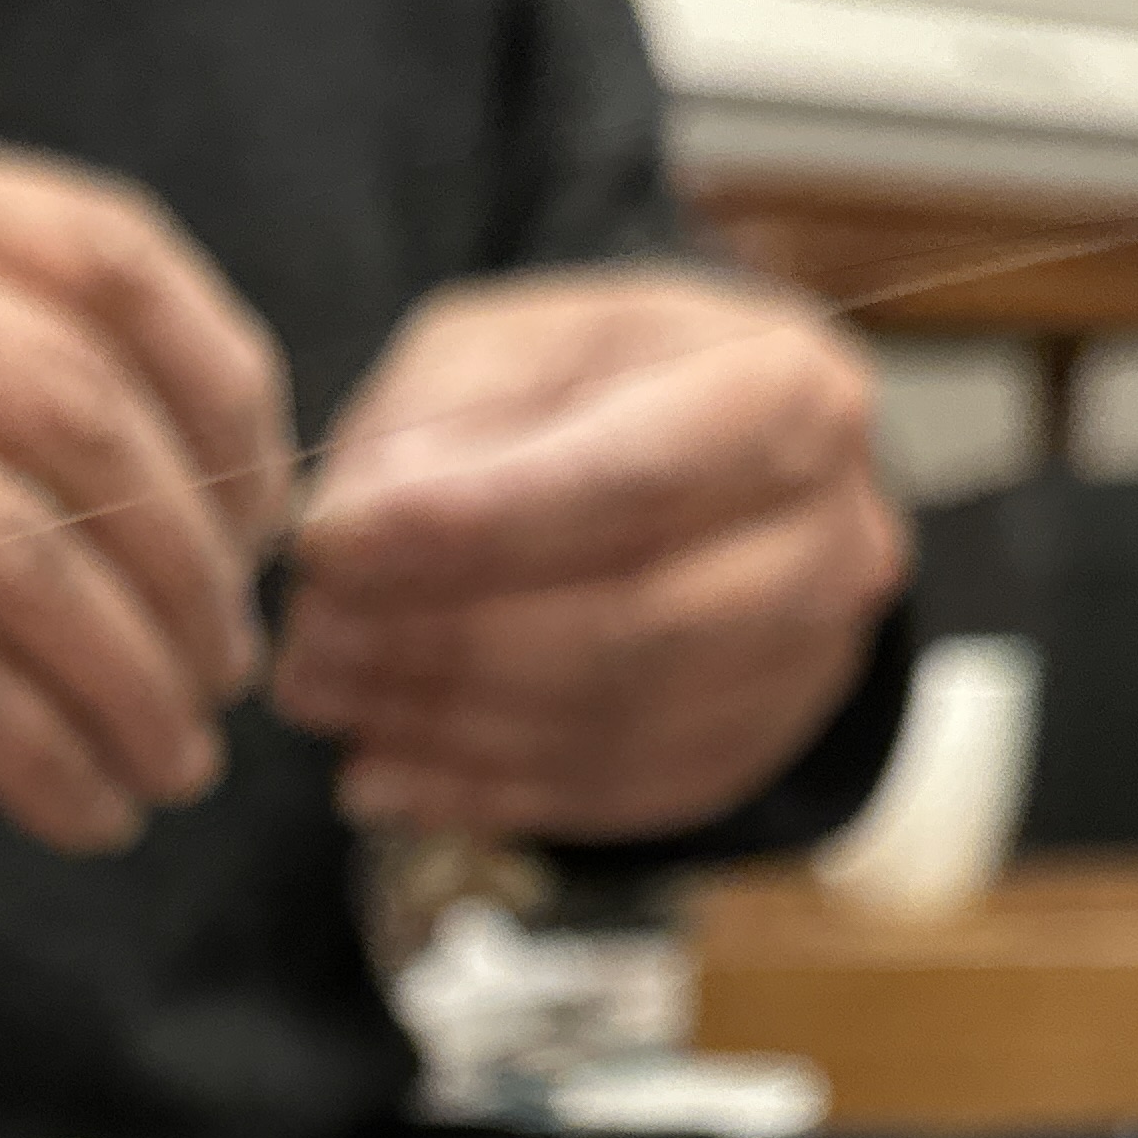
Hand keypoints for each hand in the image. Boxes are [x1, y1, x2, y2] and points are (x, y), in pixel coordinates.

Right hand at [0, 111, 291, 850]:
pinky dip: (45, 761)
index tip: (260, 517)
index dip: (225, 397)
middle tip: (227, 672)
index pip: (103, 254)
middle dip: (196, 571)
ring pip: (26, 564)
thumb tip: (190, 453)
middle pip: (86, 415)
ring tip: (168, 761)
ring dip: (137, 688)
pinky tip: (76, 807)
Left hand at [270, 269, 900, 841]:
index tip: (325, 549)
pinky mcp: (752, 748)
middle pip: (623, 620)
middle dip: (438, 643)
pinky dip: (478, 795)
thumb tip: (356, 524)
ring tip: (327, 701)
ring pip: (610, 722)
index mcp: (785, 392)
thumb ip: (434, 419)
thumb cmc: (602, 386)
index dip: (465, 529)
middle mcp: (830, 534)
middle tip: (307, 646)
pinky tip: (380, 776)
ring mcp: (805, 660)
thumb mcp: (512, 343)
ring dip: (444, 725)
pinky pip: (606, 795)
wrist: (718, 467)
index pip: (624, 480)